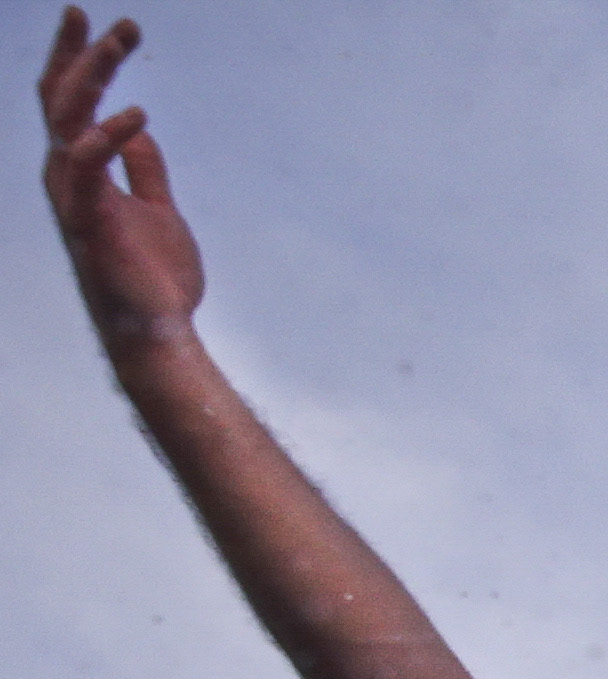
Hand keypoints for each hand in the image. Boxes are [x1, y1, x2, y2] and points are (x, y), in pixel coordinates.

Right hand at [41, 13, 198, 352]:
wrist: (156, 329)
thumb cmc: (153, 276)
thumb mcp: (157, 209)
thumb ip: (143, 168)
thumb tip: (138, 130)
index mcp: (83, 170)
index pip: (73, 103)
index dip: (83, 61)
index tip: (106, 25)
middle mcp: (68, 176)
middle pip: (61, 98)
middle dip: (79, 53)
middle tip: (104, 17)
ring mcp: (74, 196)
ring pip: (68, 118)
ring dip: (92, 75)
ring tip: (119, 40)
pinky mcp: (89, 220)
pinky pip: (89, 167)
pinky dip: (108, 136)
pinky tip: (136, 115)